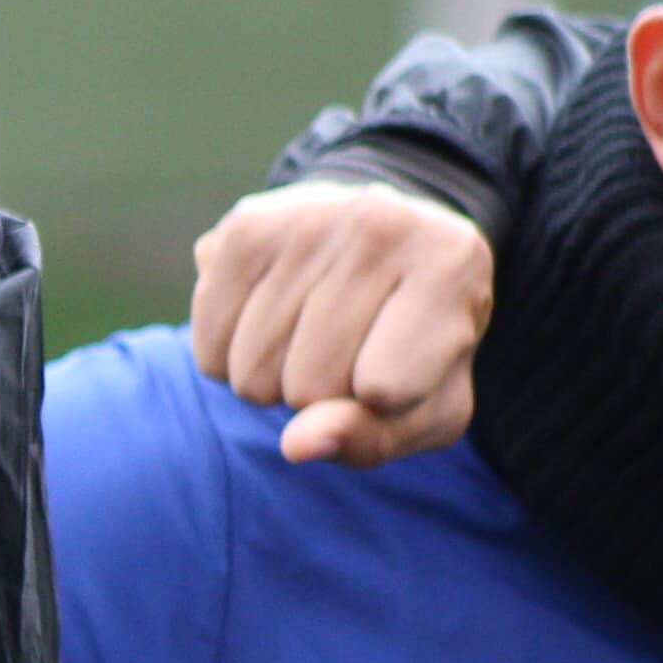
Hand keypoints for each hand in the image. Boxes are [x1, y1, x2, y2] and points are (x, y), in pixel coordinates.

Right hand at [190, 179, 491, 465]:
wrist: (382, 245)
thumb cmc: (412, 341)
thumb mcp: (425, 405)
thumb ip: (372, 437)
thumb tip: (296, 445)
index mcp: (452, 261)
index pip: (388, 390)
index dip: (387, 402)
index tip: (406, 358)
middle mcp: (382, 222)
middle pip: (312, 386)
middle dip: (323, 395)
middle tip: (351, 347)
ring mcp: (306, 217)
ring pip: (253, 374)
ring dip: (273, 382)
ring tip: (308, 335)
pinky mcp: (243, 227)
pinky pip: (209, 351)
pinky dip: (229, 361)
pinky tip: (264, 323)